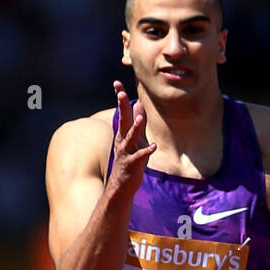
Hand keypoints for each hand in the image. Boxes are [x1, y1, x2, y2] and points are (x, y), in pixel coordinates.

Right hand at [108, 81, 156, 195]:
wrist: (122, 185)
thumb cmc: (130, 160)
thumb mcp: (135, 139)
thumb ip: (138, 122)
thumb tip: (139, 104)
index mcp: (124, 133)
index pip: (123, 112)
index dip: (120, 98)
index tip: (116, 83)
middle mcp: (123, 140)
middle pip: (123, 121)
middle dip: (122, 107)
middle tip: (120, 93)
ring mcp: (126, 152)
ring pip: (130, 138)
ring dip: (135, 128)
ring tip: (140, 118)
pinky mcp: (132, 165)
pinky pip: (139, 157)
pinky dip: (146, 151)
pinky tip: (153, 146)